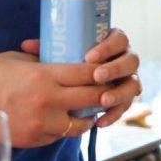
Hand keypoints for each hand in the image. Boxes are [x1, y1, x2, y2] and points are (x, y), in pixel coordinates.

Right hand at [0, 51, 102, 147]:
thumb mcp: (17, 59)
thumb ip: (43, 60)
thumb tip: (63, 58)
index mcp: (44, 75)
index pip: (86, 73)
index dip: (101, 70)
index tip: (107, 67)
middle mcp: (47, 100)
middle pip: (90, 97)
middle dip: (103, 92)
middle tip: (108, 88)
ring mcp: (41, 123)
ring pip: (79, 123)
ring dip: (87, 114)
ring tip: (89, 107)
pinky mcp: (33, 139)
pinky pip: (59, 134)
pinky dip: (66, 127)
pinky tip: (65, 118)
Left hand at [21, 30, 140, 127]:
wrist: (78, 80)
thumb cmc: (71, 60)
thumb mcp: (62, 53)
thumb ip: (49, 48)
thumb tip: (26, 46)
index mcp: (113, 42)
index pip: (119, 39)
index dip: (108, 47)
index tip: (89, 56)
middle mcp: (124, 59)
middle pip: (131, 61)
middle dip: (115, 69)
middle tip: (97, 77)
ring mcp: (127, 79)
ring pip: (133, 85)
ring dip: (119, 93)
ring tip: (102, 101)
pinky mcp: (125, 98)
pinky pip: (126, 106)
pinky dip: (114, 115)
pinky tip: (100, 121)